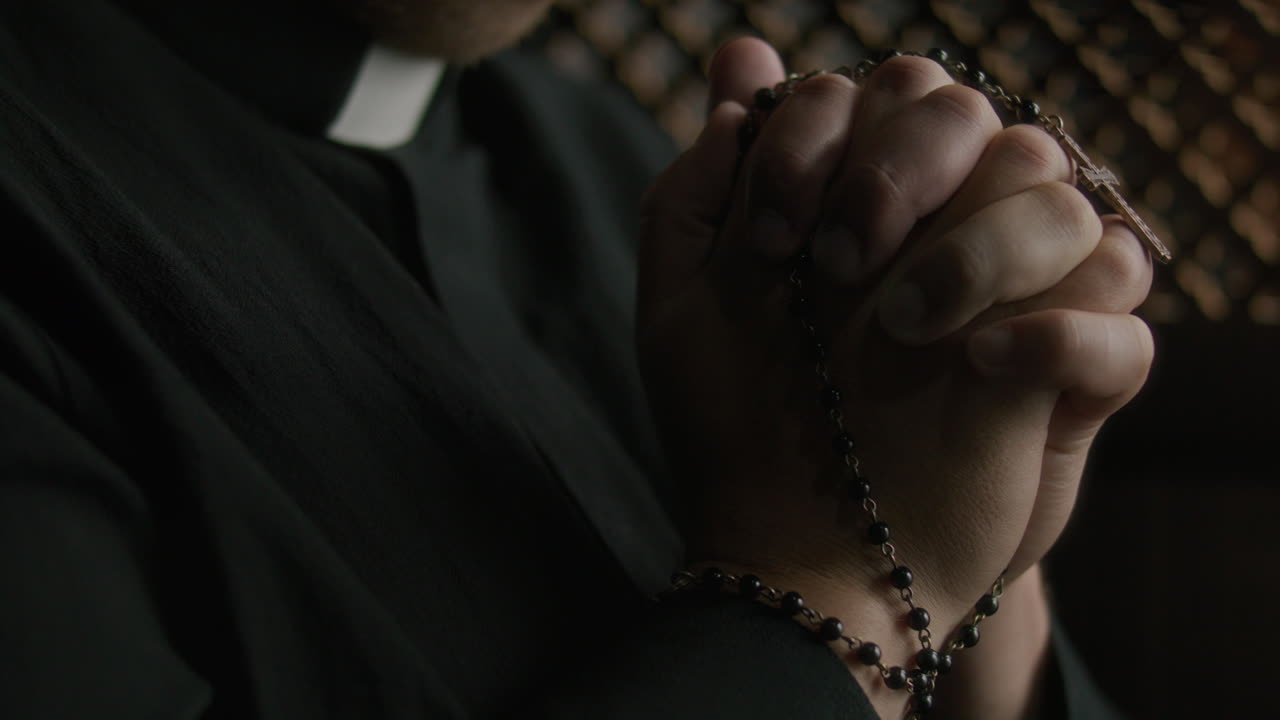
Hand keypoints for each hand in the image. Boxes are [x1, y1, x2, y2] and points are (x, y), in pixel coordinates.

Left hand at [639, 39, 1151, 716]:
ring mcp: (1013, 290)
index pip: (871, 94)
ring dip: (976, 245)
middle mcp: (939, 226)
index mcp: (855, 200)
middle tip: (836, 264)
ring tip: (903, 328)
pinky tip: (985, 364)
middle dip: (895, 169)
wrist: (813, 559)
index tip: (768, 238)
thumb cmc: (743, 430)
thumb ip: (697, 193)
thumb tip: (738, 75)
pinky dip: (1060, 326)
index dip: (815, 138)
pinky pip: (1120, 307)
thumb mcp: (685, 315)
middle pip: (965, 113)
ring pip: (1054, 190)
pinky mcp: (1073, 368)